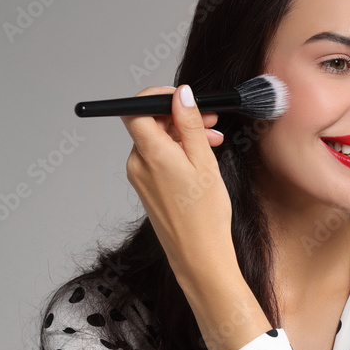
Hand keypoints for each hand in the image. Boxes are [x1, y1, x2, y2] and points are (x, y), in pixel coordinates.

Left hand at [121, 85, 233, 284]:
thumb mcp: (204, 162)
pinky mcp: (146, 187)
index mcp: (151, 154)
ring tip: (213, 141)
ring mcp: (140, 176)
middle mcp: (138, 163)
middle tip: (209, 118)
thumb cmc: (205, 214)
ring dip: (183, 134)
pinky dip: (178, 151)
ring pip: (157, 140)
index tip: (181, 97)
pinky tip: (200, 159)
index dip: (157, 96)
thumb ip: (191, 124)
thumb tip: (182, 95)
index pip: (136, 109)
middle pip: (150, 123)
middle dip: (179, 116)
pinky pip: (158, 158)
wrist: (198, 254)